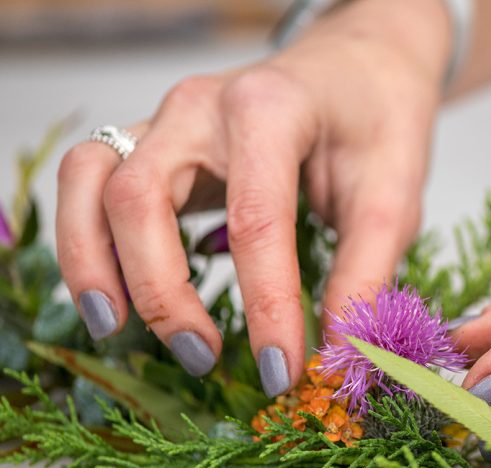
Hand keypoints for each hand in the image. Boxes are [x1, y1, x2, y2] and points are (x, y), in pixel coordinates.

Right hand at [56, 0, 450, 394]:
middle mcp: (202, 107)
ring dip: (93, 263)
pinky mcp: (152, 142)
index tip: (283, 371)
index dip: (266, 305)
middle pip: (141, 198)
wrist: (357, 66)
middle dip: (162, 292)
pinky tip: (118, 297)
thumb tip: (338, 354)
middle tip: (204, 358)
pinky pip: (90, 183)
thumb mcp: (394, 194)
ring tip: (120, 331)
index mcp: (271, 109)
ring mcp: (166, 120)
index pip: (256, 219)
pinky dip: (88, 241)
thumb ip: (366, 273)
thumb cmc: (377, 120)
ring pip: (90, 182)